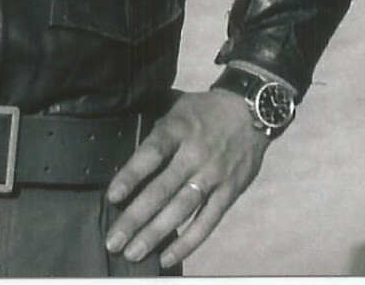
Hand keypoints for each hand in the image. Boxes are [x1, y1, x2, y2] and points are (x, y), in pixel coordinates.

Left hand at [104, 89, 270, 268]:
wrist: (252, 110)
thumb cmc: (205, 111)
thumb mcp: (178, 107)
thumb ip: (155, 131)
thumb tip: (122, 152)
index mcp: (180, 128)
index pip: (153, 153)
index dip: (132, 175)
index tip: (112, 197)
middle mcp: (196, 154)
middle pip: (163, 189)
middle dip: (135, 217)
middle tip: (114, 241)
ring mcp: (214, 175)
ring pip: (182, 209)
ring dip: (156, 233)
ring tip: (133, 252)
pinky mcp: (229, 191)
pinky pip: (208, 221)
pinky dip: (188, 241)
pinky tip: (167, 257)